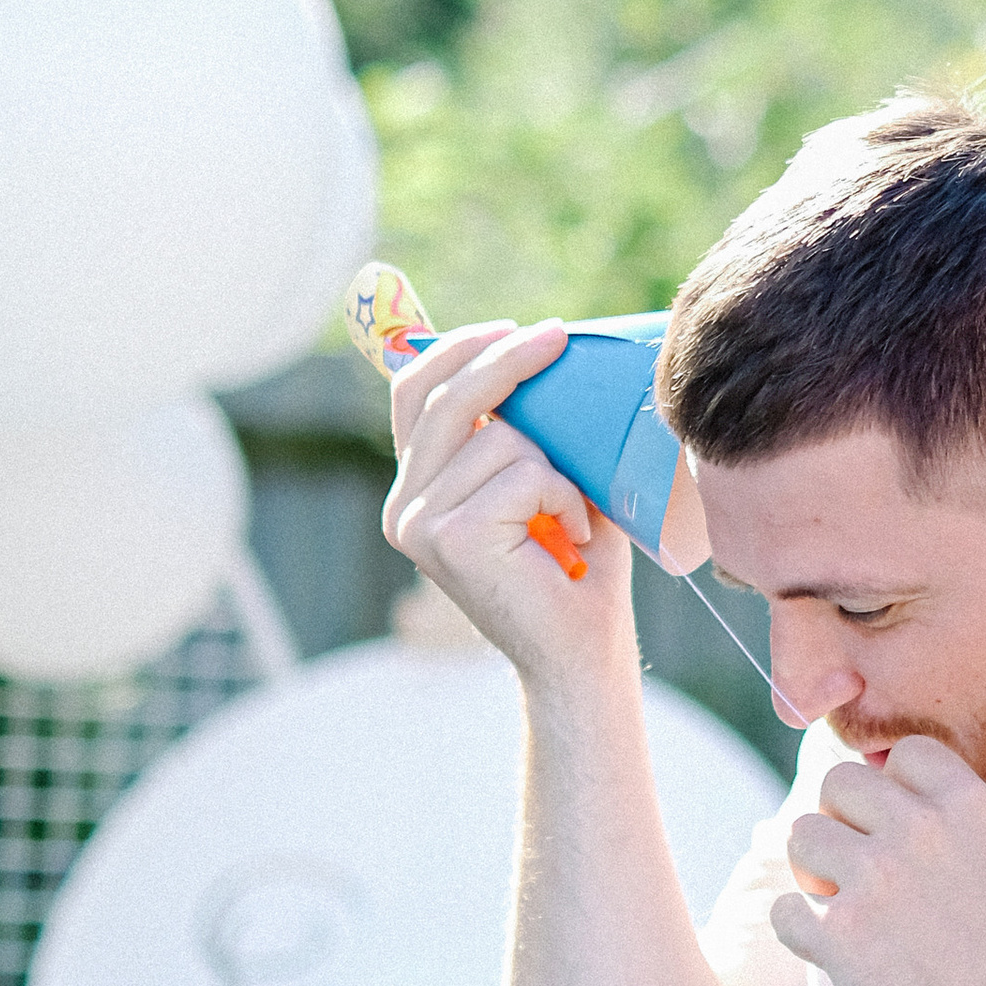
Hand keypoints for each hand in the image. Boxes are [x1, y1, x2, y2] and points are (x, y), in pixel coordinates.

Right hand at [381, 321, 635, 678]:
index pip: (414, 394)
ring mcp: (419, 525)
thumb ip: (525, 427)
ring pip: (498, 438)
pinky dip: (563, 497)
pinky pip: (522, 472)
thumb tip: (540, 345)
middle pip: (446, 399)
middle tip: (557, 339)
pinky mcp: (450, 539)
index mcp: (416, 490)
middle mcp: (404, 507)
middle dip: (507, 360)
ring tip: (571, 513)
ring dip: (556, 466)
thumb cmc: (576, 568)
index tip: (514, 329)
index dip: (457, 349)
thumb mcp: (547, 480)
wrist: (581, 656)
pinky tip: (569, 538)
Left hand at [768, 735, 985, 985]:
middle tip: (858, 870)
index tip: (895, 825)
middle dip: (841, 823)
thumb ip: (949, 828)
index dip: (891, 786)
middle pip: (837, 783)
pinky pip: (785, 910)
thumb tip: (884, 797)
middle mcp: (919, 830)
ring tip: (846, 910)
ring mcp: (876, 879)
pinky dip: (800, 931)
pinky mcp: (840, 935)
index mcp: (968, 807)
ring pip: (801, 837)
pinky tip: (835, 952)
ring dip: (814, 873)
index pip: (903, 752)